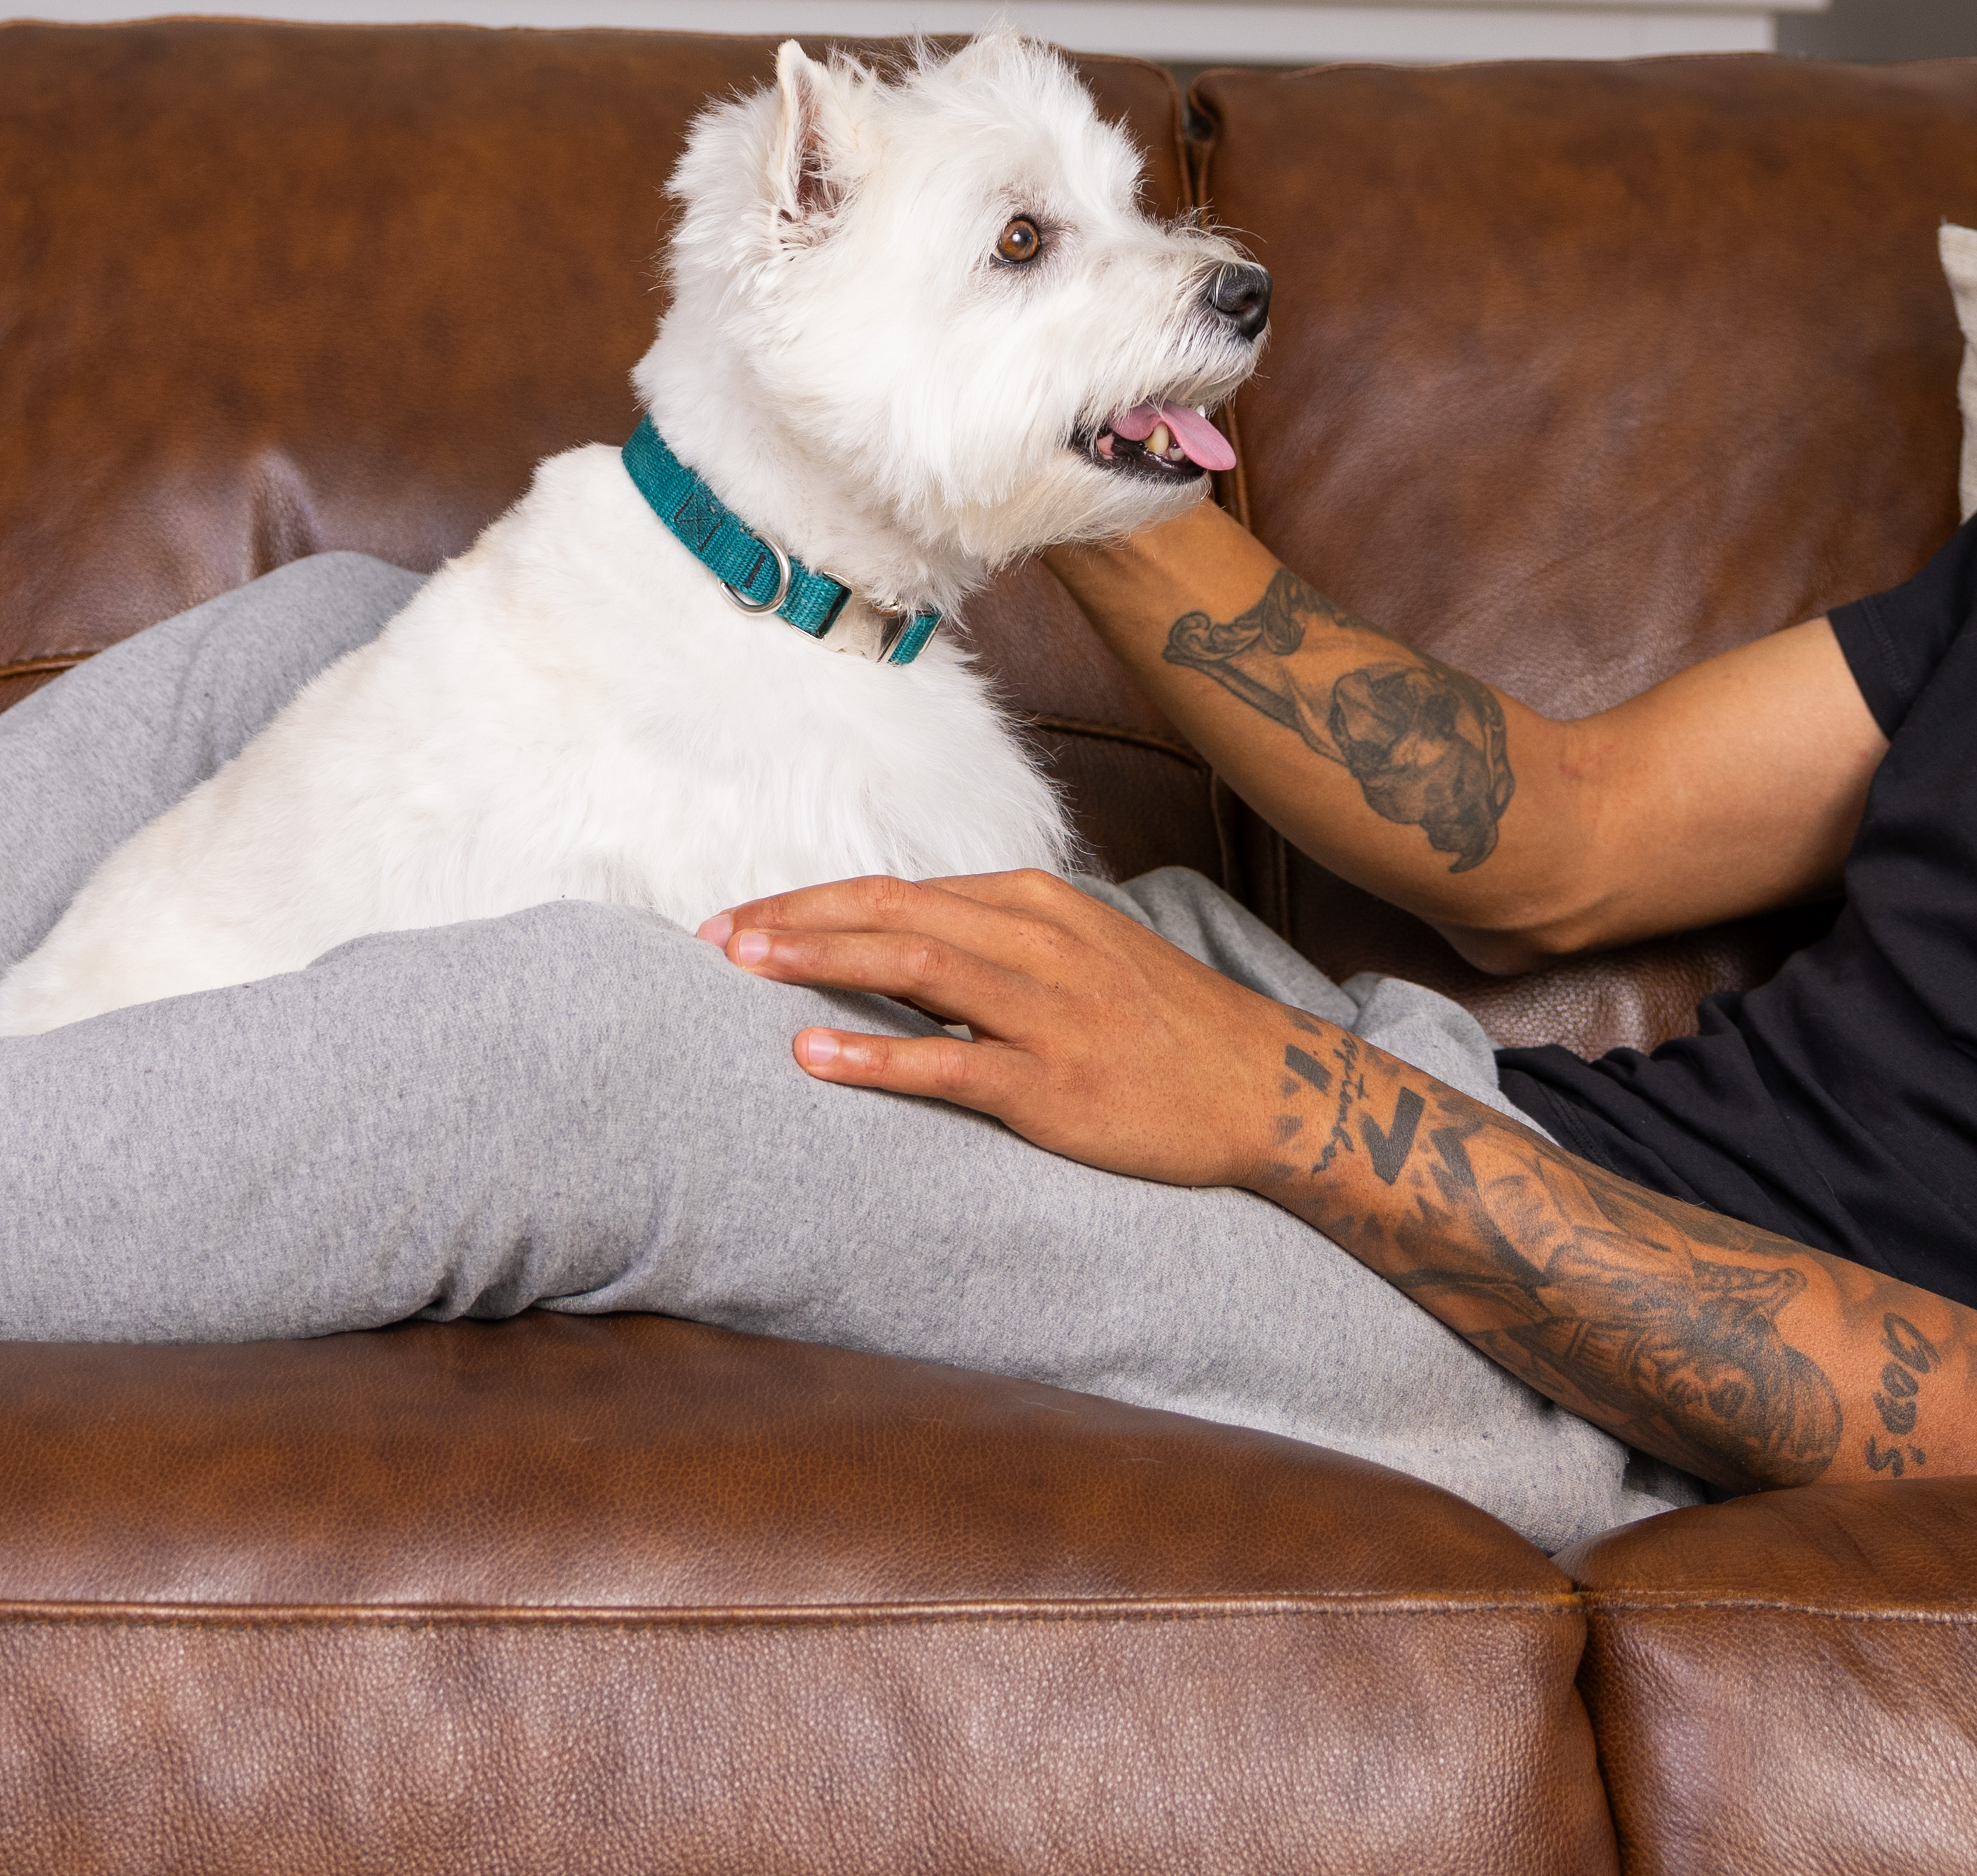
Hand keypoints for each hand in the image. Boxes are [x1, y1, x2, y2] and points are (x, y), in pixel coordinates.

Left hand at [703, 871, 1322, 1191]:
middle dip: (795, 919)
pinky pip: (952, 1066)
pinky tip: (815, 1056)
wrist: (1264, 1086)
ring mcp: (1048, 1013)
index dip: (811, 903)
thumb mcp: (1075, 954)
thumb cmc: (1159, 1023)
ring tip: (744, 967)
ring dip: (820, 961)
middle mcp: (1036, 942)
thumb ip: (989, 944)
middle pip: (891, 913)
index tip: (742, 918)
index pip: (898, 891)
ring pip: (913, 970)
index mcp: (1032, 903)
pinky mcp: (1058, 1085)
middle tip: (713, 935)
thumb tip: (891, 949)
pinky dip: (878, 1059)